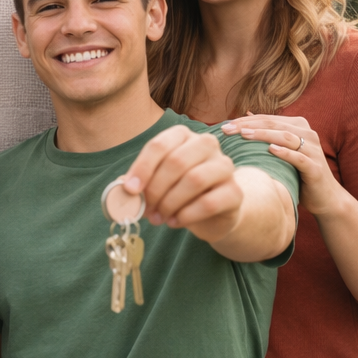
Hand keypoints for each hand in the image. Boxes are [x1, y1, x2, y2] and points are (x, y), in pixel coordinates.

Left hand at [124, 124, 241, 243]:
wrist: (214, 212)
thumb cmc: (179, 191)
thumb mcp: (157, 182)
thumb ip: (140, 182)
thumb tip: (122, 189)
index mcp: (183, 136)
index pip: (160, 145)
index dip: (142, 168)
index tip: (130, 190)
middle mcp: (207, 144)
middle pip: (177, 161)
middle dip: (156, 189)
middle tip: (146, 209)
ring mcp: (224, 166)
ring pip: (194, 179)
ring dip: (170, 202)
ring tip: (159, 218)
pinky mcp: (235, 192)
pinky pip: (209, 202)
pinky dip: (187, 215)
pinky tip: (175, 222)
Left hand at [221, 113, 345, 216]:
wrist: (324, 197)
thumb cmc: (297, 172)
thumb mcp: (282, 150)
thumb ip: (269, 132)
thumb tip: (247, 113)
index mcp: (298, 126)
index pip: (267, 118)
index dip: (245, 120)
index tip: (223, 125)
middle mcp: (308, 133)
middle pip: (274, 124)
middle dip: (249, 125)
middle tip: (227, 129)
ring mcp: (313, 150)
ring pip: (286, 137)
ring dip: (264, 135)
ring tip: (244, 135)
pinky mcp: (316, 167)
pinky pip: (299, 157)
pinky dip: (285, 152)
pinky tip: (270, 150)